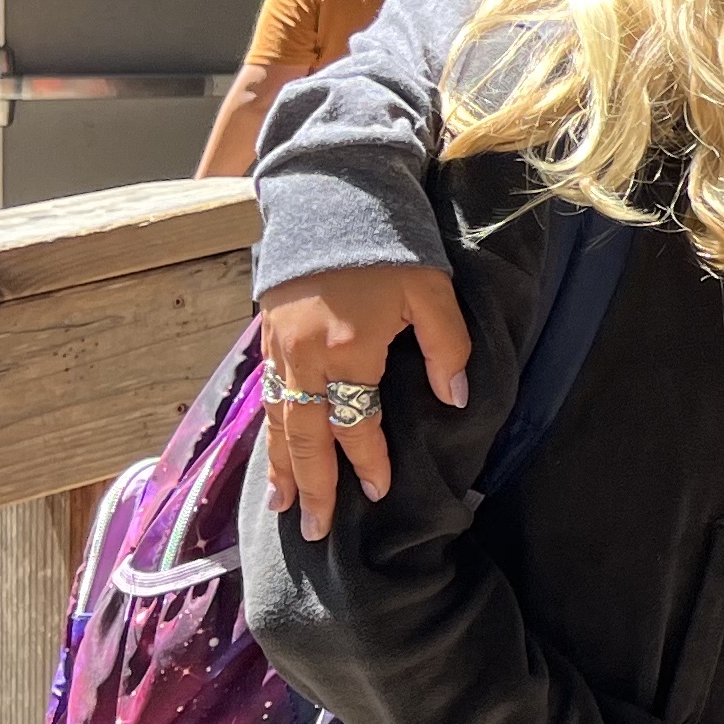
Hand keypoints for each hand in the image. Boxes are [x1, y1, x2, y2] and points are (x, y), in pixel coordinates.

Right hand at [258, 265, 467, 535]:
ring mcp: (280, 348)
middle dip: (311, 486)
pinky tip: (273, 451)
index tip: (378, 491)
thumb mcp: (431, 290)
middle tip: (315, 531)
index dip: (369, 460)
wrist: (330, 192)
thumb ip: (447, 347)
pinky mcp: (268, 335)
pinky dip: (270, 431)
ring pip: (279, 421)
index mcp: (347, 351)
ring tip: (283, 507)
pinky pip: (267, 398)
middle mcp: (304, 358)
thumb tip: (455, 398)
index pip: (357, 423)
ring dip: (281, 467)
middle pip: (306, 436)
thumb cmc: (388, 242)